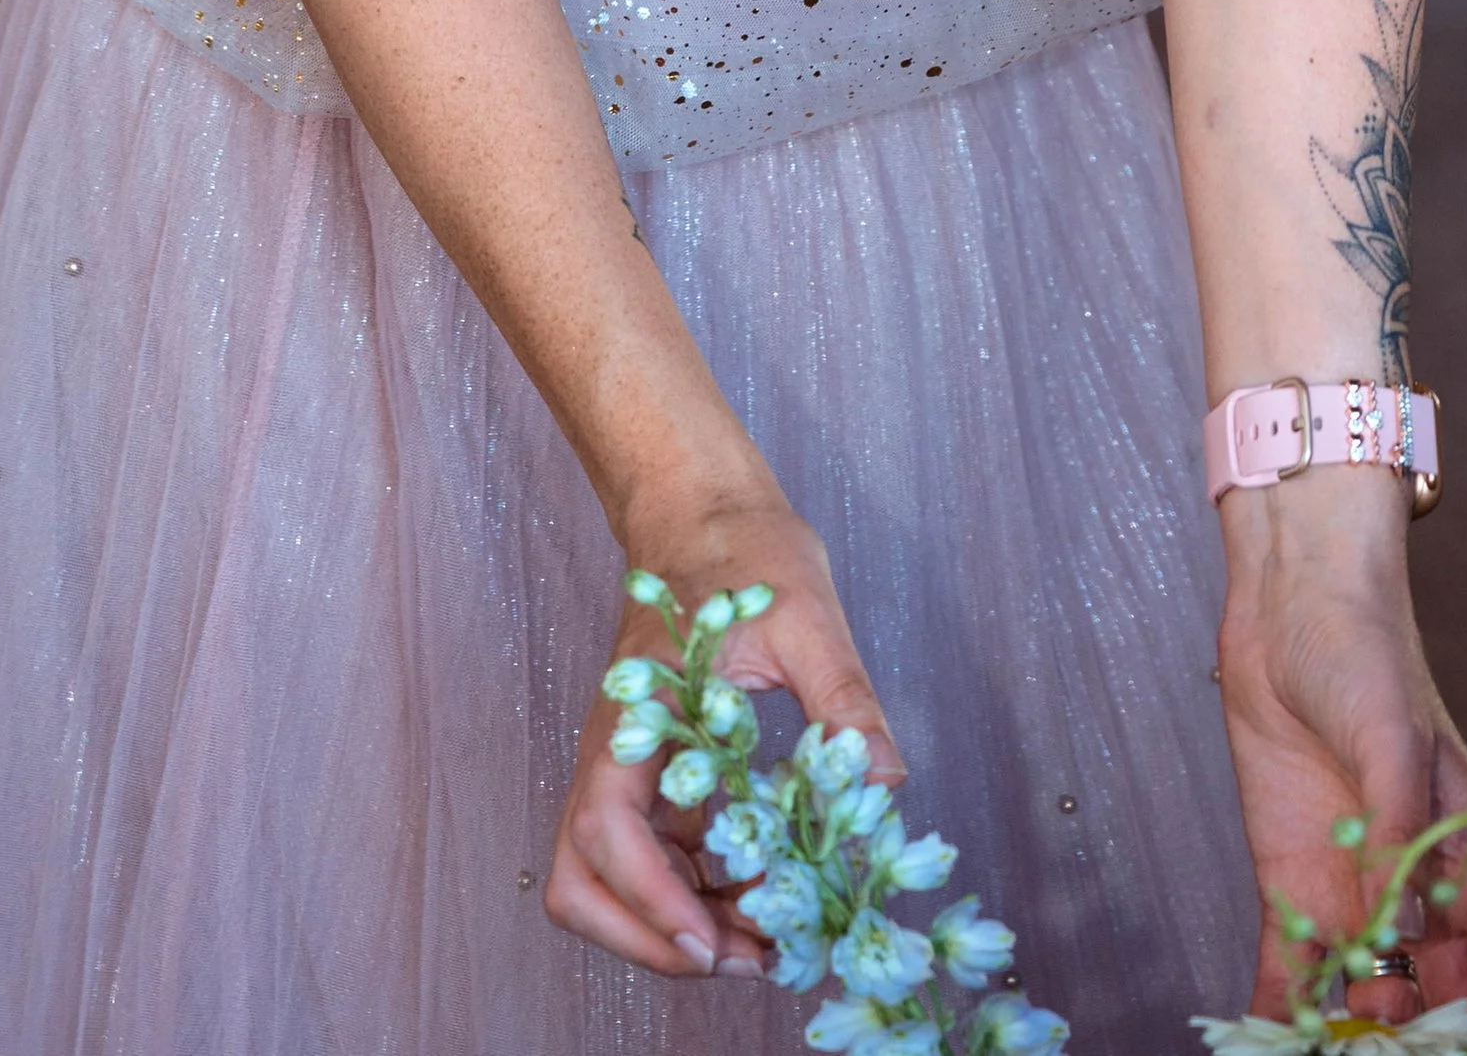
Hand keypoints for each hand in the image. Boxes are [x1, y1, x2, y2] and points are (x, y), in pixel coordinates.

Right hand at [545, 492, 904, 982]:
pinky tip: (758, 895)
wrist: (704, 508)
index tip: (715, 940)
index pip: (604, 833)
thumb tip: (883, 782)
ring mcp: (627, 769)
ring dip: (672, 924)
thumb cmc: (744, 550)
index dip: (651, 900)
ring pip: (609, 882)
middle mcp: (614, 754)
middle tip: (746, 957)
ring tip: (761, 941)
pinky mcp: (650, 776)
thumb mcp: (806, 617)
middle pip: (583, 883)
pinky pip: (649, 858)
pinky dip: (691, 894)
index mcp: (636, 716)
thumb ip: (842, 699)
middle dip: (653, 937)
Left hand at [1217, 482, 1466, 1046]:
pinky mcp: (1295, 890)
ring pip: (1372, 1004)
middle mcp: (1427, 901)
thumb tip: (1405, 929)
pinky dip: (1283, 1019)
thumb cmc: (1370, 656)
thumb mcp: (1392, 745)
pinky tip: (1268, 1051)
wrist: (1292, 604)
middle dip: (1429, 1049)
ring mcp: (1360, 900)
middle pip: (1445, 1011)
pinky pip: (1295, 974)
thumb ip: (1401, 838)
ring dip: (1354, 1045)